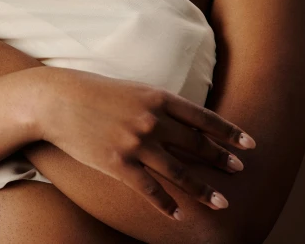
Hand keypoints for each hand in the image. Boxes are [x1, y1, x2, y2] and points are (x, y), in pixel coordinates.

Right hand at [34, 67, 256, 220]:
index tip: (249, 143)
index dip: (229, 132)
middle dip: (222, 159)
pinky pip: (149, 189)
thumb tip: (181, 119)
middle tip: (240, 170)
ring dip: (203, 189)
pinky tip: (178, 215)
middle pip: (197, 144)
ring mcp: (136, 144)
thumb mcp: (131, 89)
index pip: (203, 117)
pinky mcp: (117, 164)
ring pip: (179, 172)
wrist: (55, 100)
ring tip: (222, 202)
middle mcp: (152, 120)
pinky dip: (166, 204)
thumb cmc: (92, 91)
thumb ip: (157, 103)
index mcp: (158, 97)